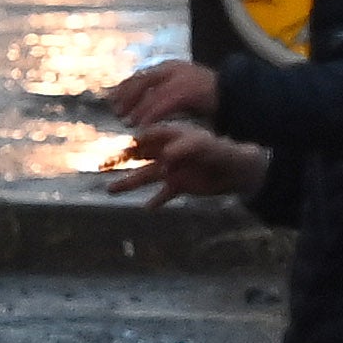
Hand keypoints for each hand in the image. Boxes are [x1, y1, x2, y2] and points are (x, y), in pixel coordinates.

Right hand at [106, 123, 268, 204]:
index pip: (151, 134)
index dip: (140, 136)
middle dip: (122, 158)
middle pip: (140, 155)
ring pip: (145, 175)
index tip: (129, 141)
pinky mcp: (180, 184)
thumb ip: (188, 149)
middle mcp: (169, 152)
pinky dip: (155, 200)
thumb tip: (165, 156)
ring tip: (109, 189)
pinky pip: (164, 193)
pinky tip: (145, 208)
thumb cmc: (226, 153)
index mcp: (175, 136)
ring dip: (128, 182)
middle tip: (102, 162)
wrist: (241, 170)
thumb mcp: (209, 148)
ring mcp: (172, 169)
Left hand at [108, 60, 219, 129]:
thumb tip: (139, 101)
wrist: (236, 94)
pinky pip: (163, 104)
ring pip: (151, 94)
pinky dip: (151, 115)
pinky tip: (143, 126)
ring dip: (138, 108)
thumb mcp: (181, 89)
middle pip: (142, 80)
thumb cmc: (207, 96)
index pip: (140, 74)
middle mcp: (173, 68)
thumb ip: (162, 92)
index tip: (112, 99)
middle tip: (116, 111)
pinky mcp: (187, 91)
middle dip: (127, 96)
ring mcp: (180, 78)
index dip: (125, 87)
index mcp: (170, 66)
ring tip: (128, 122)